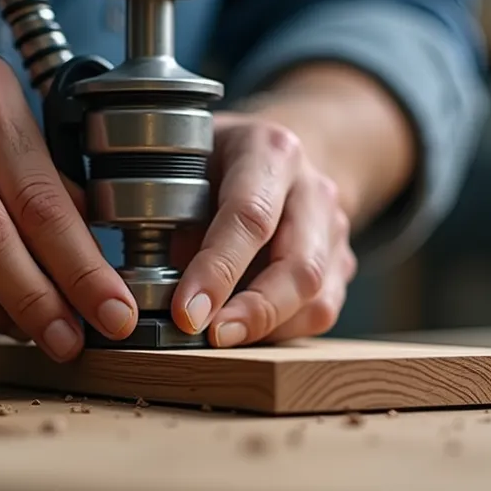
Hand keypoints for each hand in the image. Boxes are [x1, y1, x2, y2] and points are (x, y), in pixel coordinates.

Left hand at [169, 113, 357, 346]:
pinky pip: (322, 310)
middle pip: (300, 264)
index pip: (250, 216)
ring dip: (268, 327)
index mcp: (270, 151)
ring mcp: (334, 227)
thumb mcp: (180, 166)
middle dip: (254, 311)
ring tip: (222, 340)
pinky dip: (283, 331)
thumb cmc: (212, 162)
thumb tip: (149, 293)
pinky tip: (248, 333)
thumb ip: (167, 221)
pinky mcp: (341, 262)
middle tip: (210, 338)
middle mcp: (313, 188)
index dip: (217, 271)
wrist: (271, 155)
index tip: (185, 313)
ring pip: (318, 295)